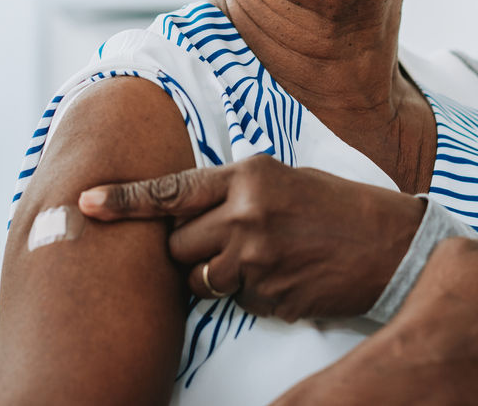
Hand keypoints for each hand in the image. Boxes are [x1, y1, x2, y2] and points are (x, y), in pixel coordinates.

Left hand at [78, 154, 424, 320]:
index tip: (86, 204)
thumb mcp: (283, 178)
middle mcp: (246, 214)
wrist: (392, 245)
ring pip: (198, 279)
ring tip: (259, 258)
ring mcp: (256, 259)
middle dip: (188, 247)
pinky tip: (283, 277)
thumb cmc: (337, 206)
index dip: (124, 200)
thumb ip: (234, 190)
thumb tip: (186, 209)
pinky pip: (234, 302)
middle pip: (177, 243)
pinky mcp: (269, 296)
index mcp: (248, 175)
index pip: (172, 190)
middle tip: (226, 240)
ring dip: (213, 275)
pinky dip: (249, 295)